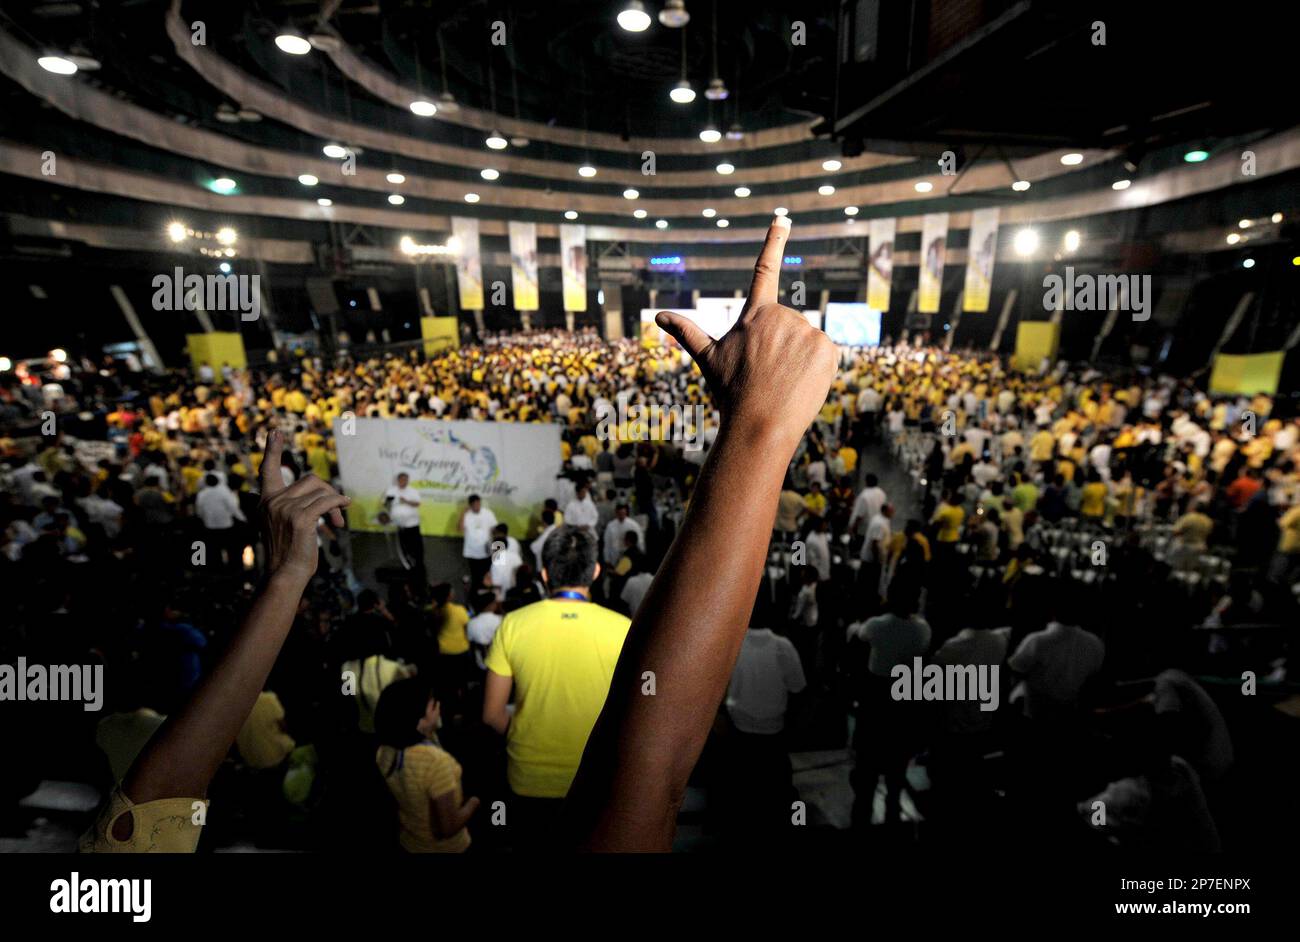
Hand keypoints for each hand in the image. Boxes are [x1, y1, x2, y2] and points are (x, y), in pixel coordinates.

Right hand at [258, 429, 349, 584]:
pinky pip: (326, 501)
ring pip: (321, 492)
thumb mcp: (285, 524)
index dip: (272, 450)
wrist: (285, 575)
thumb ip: (293, 505)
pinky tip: (345, 507)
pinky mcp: (299, 519)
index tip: (274, 431)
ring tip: (336, 522)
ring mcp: (284, 509)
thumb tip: (328, 494)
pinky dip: (338, 503)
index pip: (267, 470)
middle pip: (311, 480)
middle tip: (336, 513)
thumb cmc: (290, 551)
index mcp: (265, 502)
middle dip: (328, 493)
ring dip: (335, 505)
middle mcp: (271, 502)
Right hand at [655, 217, 836, 445]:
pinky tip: (802, 386)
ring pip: (807, 343)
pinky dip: (817, 371)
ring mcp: (806, 331)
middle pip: (789, 328)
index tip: (783, 217)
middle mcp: (782, 317)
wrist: (760, 425)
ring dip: (800, 361)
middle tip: (770, 375)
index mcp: (755, 315)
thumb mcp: (708, 360)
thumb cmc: (731, 394)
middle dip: (783, 348)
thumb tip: (657, 316)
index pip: (764, 271)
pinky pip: (825, 356)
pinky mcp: (827, 348)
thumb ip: (687, 332)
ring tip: (784, 383)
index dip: (774, 241)